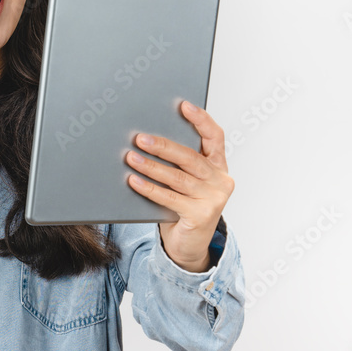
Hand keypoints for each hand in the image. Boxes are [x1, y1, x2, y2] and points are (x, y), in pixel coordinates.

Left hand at [124, 100, 233, 272]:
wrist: (188, 244)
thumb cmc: (183, 206)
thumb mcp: (184, 181)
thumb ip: (176, 164)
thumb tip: (145, 141)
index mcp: (218, 165)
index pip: (214, 137)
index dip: (200, 120)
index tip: (183, 105)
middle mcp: (220, 180)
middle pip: (190, 157)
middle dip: (164, 146)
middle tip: (140, 138)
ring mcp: (214, 199)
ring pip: (178, 178)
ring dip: (152, 166)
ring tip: (131, 157)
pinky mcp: (202, 216)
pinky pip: (170, 198)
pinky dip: (150, 188)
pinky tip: (134, 180)